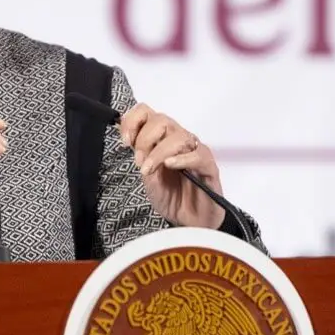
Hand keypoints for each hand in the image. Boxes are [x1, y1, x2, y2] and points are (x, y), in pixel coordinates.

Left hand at [119, 102, 226, 229]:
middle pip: (161, 120)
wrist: (189, 221)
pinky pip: (198, 154)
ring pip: (178, 136)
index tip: (125, 141)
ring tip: (150, 170)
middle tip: (139, 161)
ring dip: (159, 152)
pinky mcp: (209, 166)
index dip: (133, 121)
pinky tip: (170, 165)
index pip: (147, 113)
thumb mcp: (148, 177)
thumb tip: (130, 139)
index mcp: (161, 139)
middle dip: (145, 139)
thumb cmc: (171, 197)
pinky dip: (181, 158)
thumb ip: (141, 157)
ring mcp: (194, 152)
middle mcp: (178, 140)